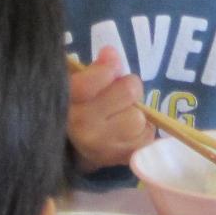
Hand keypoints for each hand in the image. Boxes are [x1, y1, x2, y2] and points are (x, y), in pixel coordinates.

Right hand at [67, 48, 153, 170]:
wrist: (70, 149)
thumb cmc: (75, 106)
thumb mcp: (76, 80)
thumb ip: (95, 67)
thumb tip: (112, 54)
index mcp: (68, 100)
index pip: (102, 75)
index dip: (110, 67)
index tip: (107, 67)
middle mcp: (84, 126)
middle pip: (129, 92)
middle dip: (128, 89)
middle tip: (119, 93)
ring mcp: (104, 147)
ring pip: (139, 118)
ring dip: (135, 113)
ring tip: (122, 114)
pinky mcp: (120, 160)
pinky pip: (147, 138)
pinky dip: (142, 131)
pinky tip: (127, 130)